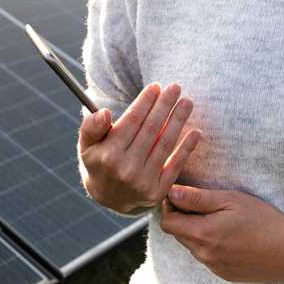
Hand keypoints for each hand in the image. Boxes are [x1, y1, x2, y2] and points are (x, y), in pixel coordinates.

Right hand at [77, 82, 202, 215]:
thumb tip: (104, 112)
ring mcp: (143, 182)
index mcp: (108, 154)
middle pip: (150, 130)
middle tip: (176, 87)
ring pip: (165, 145)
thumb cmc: (99, 161)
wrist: (109, 198)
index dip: (145, 102)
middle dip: (165, 106)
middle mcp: (125, 169)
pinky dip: (186, 149)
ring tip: (187, 102)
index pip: (131, 122)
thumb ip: (91, 127)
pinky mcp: (157, 192)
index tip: (156, 86)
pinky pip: (175, 166)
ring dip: (178, 121)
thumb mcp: (87, 145)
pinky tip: (195, 132)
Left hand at [160, 185, 283, 283]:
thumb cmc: (263, 220)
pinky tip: (231, 236)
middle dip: (183, 218)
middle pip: (178, 234)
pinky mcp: (224, 274)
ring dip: (197, 232)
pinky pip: (207, 257)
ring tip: (221, 219)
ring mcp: (214, 267)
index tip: (181, 195)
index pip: (167, 223)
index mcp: (202, 234)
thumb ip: (197, 198)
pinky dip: (211, 245)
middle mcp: (204, 255)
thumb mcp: (231, 200)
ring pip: (193, 246)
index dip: (170, 207)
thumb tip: (171, 192)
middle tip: (203, 203)